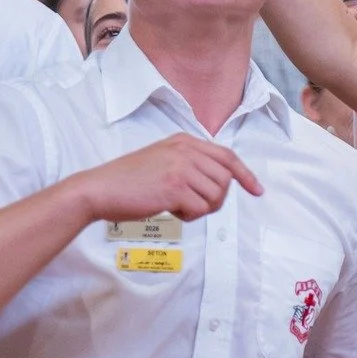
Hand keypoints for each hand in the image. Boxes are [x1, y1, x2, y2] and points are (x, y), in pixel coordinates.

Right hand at [74, 133, 262, 223]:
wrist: (100, 189)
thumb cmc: (128, 181)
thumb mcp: (162, 159)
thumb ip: (189, 163)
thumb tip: (220, 182)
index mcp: (184, 141)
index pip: (227, 156)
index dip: (245, 174)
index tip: (256, 190)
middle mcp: (186, 150)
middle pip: (225, 180)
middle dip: (215, 199)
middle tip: (190, 206)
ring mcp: (181, 167)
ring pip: (216, 196)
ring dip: (200, 209)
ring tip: (176, 207)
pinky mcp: (175, 187)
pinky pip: (201, 209)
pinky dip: (189, 217)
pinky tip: (169, 212)